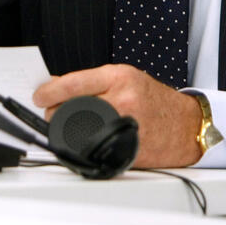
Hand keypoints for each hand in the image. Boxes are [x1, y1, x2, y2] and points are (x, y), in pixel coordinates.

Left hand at [32, 63, 201, 167]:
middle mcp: (123, 98)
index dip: (49, 91)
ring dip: (66, 130)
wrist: (186, 124)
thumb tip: (56, 85)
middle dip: (54, 112)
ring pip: (79, 130)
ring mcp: (125, 124)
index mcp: (119, 77)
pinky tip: (85, 141)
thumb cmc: (155, 99)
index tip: (39, 95)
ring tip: (66, 126)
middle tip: (50, 113)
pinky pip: (96, 147)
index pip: (73, 83)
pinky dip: (84, 145)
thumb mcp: (126, 78)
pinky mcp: (128, 148)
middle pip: (71, 108)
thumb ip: (93, 82)